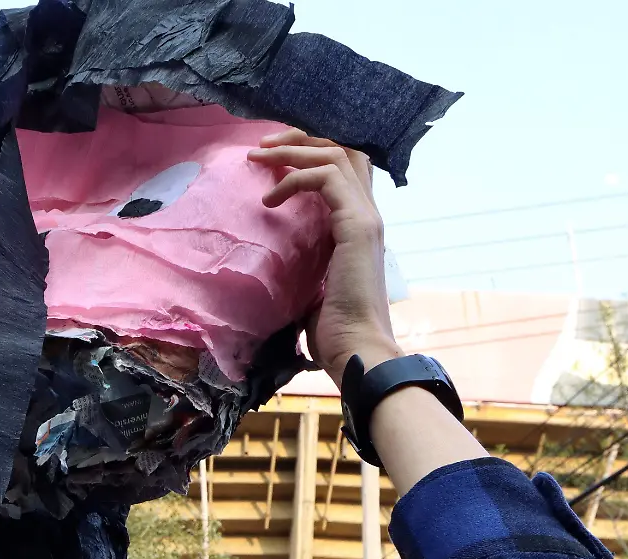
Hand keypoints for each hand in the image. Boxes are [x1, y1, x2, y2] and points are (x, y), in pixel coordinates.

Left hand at [249, 131, 400, 374]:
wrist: (357, 349)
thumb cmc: (334, 330)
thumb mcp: (311, 284)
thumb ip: (303, 261)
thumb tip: (274, 260)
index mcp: (358, 225)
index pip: (343, 169)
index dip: (308, 155)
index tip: (271, 161)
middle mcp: (368, 213)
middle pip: (343, 149)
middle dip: (301, 140)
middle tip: (263, 147)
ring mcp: (366, 217)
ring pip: (335, 154)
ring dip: (293, 150)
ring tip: (259, 158)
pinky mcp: (357, 225)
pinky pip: (326, 178)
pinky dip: (295, 178)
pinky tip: (270, 198)